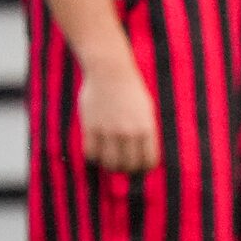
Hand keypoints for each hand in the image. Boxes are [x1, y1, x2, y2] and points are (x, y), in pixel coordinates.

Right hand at [77, 54, 159, 172]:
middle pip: (128, 166)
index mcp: (146, 128)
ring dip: (110, 165)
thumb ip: (145, 132)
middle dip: (127, 169)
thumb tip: (142, 155)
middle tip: (122, 165)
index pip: (149, 161)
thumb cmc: (130, 91)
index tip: (139, 167)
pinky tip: (96, 151)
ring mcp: (109, 130)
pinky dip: (94, 157)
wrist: (110, 72)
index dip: (144, 168)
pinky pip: (91, 153)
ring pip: (110, 163)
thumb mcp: (146, 111)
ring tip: (109, 160)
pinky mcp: (91, 127)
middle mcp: (129, 132)